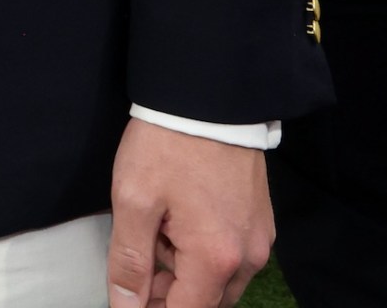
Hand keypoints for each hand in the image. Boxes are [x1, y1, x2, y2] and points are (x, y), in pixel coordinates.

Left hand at [107, 118, 270, 307]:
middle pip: (205, 301)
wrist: (208, 99)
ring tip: (156, 229)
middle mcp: (249, 259)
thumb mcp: (133, 201)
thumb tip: (125, 306)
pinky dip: (202, 252)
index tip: (130, 298)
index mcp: (217, 259)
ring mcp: (259, 241)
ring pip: (218, 281)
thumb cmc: (167, 146)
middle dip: (168, 291)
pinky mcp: (260, 224)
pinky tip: (178, 219)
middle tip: (138, 251)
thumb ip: (129, 262)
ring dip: (185, 272)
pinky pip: (231, 258)